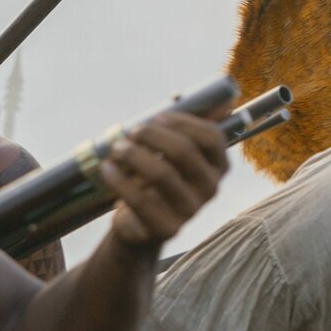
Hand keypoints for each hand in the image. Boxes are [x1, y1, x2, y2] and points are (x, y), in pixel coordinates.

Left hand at [97, 112, 230, 247]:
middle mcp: (211, 188)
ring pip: (161, 173)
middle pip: (184, 152)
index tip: (157, 117)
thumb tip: (223, 101)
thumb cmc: (159, 179)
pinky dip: (119, 179)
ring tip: (116, 148)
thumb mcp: (175, 154)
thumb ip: (189, 127)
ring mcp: (191, 211)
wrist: (142, 225)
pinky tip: (107, 168)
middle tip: (131, 132)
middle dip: (152, 135)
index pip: (211, 137)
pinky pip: (140, 199)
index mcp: (218, 166)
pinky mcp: (168, 228)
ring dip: (133, 154)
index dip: (184, 122)